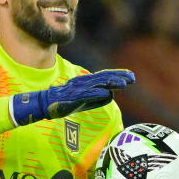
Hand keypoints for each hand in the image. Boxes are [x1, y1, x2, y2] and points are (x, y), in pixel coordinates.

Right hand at [10, 70, 134, 125]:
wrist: (46, 104)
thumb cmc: (66, 103)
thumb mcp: (85, 101)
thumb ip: (97, 98)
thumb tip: (110, 95)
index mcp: (87, 82)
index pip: (105, 76)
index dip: (118, 75)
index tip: (131, 76)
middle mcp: (84, 82)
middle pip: (104, 77)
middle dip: (119, 77)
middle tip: (133, 78)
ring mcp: (78, 88)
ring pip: (98, 84)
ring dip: (111, 83)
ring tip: (124, 84)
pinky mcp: (73, 96)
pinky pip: (86, 94)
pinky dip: (96, 94)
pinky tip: (106, 93)